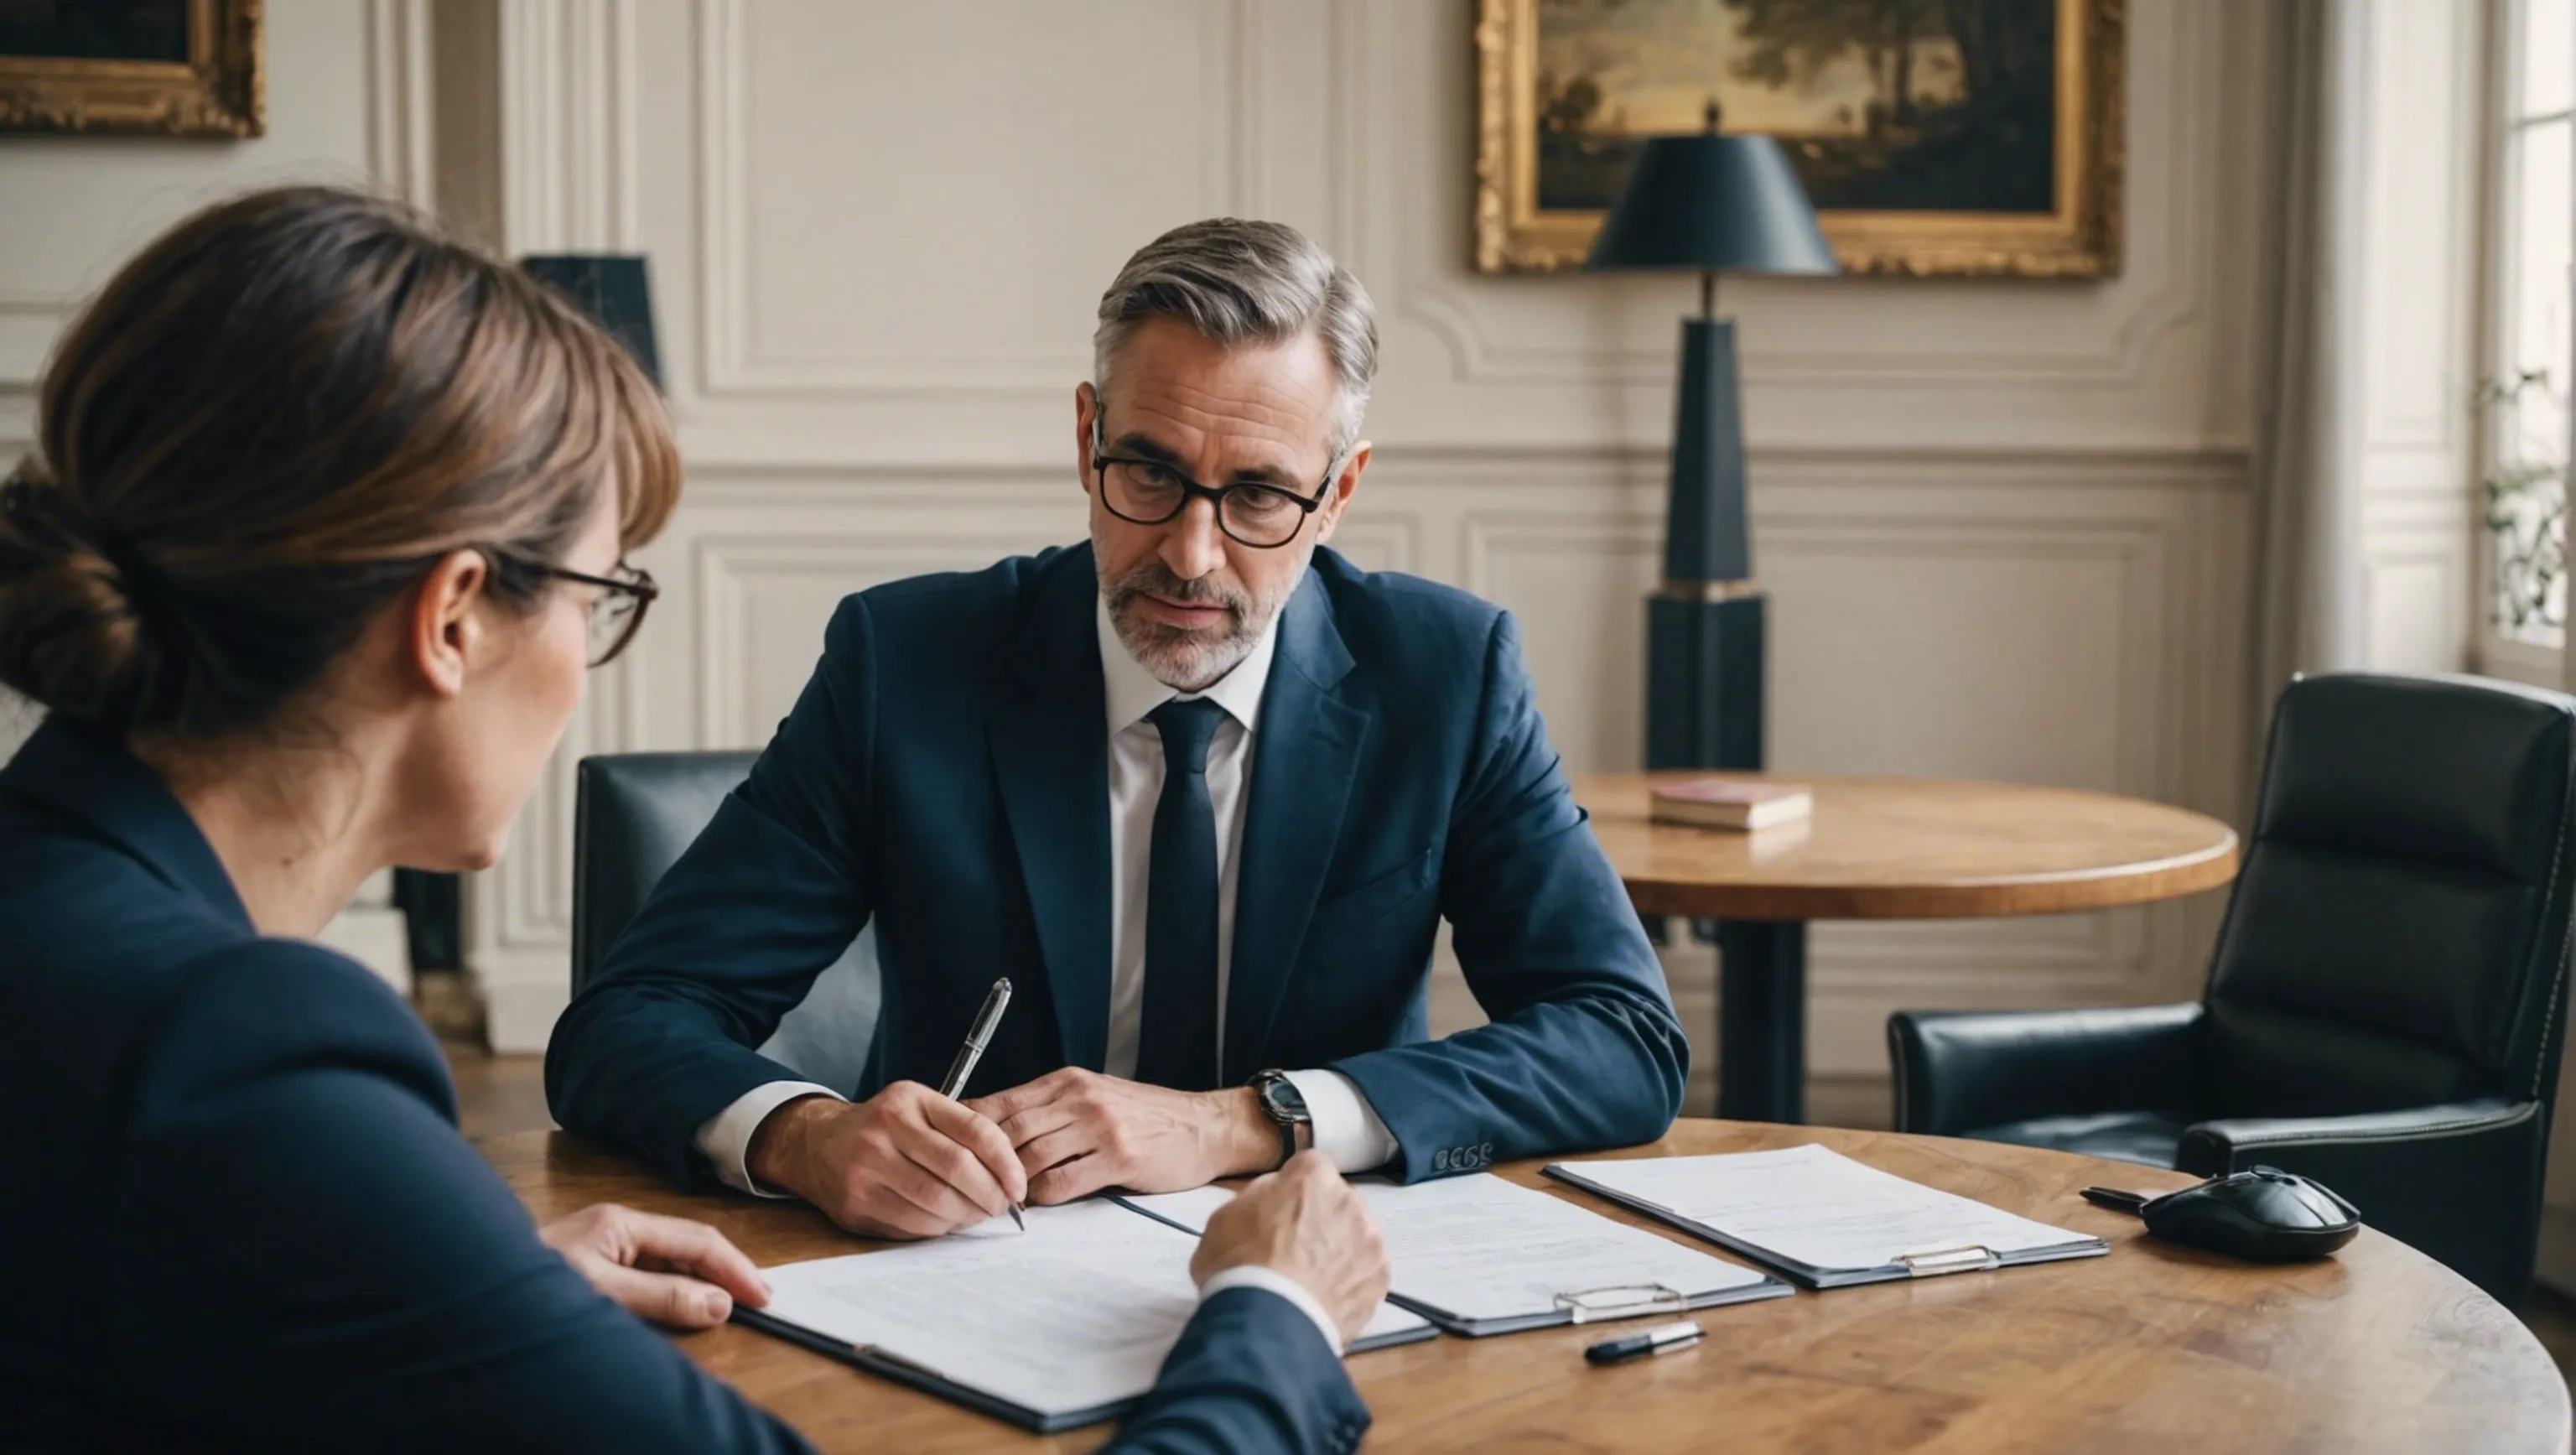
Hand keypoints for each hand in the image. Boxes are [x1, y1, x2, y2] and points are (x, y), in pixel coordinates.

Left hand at [539, 1202, 770, 1329]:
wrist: (464, 1289)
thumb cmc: (526, 1287)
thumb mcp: (602, 1295)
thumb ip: (662, 1297)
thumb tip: (718, 1304)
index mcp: (621, 1222)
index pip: (697, 1239)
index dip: (734, 1269)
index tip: (762, 1297)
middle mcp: (615, 1226)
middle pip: (688, 1244)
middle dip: (725, 1271)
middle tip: (759, 1301)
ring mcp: (602, 1243)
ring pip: (669, 1258)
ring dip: (701, 1280)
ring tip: (730, 1305)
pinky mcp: (591, 1264)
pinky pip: (648, 1271)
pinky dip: (675, 1287)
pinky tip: (684, 1304)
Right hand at [746, 1084, 1027, 1238]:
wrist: (818, 1144)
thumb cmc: (883, 1128)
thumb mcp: (920, 1109)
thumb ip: (963, 1129)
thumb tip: (1011, 1175)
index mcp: (911, 1100)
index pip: (974, 1130)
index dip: (1006, 1163)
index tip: (1019, 1186)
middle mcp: (885, 1130)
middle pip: (957, 1169)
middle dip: (989, 1195)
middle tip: (1002, 1207)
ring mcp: (866, 1168)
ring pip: (935, 1203)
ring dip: (966, 1216)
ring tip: (976, 1214)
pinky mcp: (856, 1204)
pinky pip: (912, 1225)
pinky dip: (939, 1228)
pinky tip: (946, 1222)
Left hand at [967, 1068, 1276, 1203]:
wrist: (1203, 1126)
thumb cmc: (1144, 1117)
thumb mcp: (1093, 1096)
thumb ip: (1049, 1109)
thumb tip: (993, 1132)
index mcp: (1066, 1082)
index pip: (999, 1103)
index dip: (967, 1130)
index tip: (949, 1153)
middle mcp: (1078, 1098)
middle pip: (1008, 1132)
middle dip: (983, 1164)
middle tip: (968, 1189)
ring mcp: (1099, 1126)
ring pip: (1029, 1159)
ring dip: (1011, 1185)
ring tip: (1002, 1201)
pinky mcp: (1119, 1157)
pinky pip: (1062, 1182)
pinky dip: (1044, 1196)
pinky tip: (1043, 1202)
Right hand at [1191, 1154, 1390, 1346]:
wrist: (1267, 1322)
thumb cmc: (1238, 1264)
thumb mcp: (1226, 1216)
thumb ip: (1260, 1196)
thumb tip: (1276, 1197)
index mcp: (1312, 1178)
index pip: (1310, 1166)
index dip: (1295, 1186)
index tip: (1282, 1207)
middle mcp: (1350, 1201)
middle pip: (1339, 1200)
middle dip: (1323, 1216)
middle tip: (1298, 1245)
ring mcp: (1371, 1241)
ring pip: (1358, 1235)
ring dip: (1342, 1247)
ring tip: (1316, 1277)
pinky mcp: (1380, 1279)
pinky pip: (1367, 1271)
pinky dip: (1353, 1280)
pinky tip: (1330, 1297)